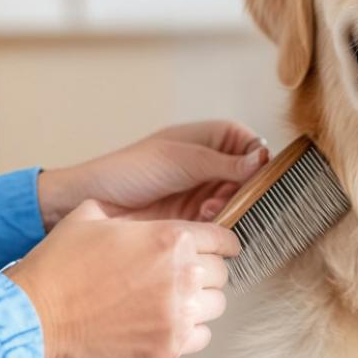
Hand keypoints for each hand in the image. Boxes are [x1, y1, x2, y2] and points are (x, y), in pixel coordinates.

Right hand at [6, 200, 239, 357]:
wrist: (33, 317)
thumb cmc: (58, 265)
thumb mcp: (90, 216)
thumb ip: (128, 211)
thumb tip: (138, 209)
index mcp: (171, 238)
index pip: (224, 239)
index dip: (220, 243)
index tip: (218, 249)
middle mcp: (182, 274)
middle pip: (221, 273)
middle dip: (206, 272)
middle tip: (183, 277)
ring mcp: (177, 313)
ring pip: (216, 305)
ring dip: (200, 301)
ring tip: (174, 300)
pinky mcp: (168, 346)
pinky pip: (203, 336)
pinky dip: (191, 331)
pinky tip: (168, 323)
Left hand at [36, 121, 268, 228]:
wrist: (96, 200)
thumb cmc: (131, 169)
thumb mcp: (182, 161)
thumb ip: (224, 163)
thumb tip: (262, 159)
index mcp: (212, 137)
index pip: (253, 145)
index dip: (259, 161)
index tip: (257, 178)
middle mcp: (212, 161)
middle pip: (251, 175)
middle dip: (243, 189)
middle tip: (230, 198)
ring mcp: (205, 187)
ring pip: (239, 198)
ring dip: (230, 205)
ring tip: (209, 209)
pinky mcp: (197, 212)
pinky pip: (223, 217)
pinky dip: (218, 220)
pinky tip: (203, 219)